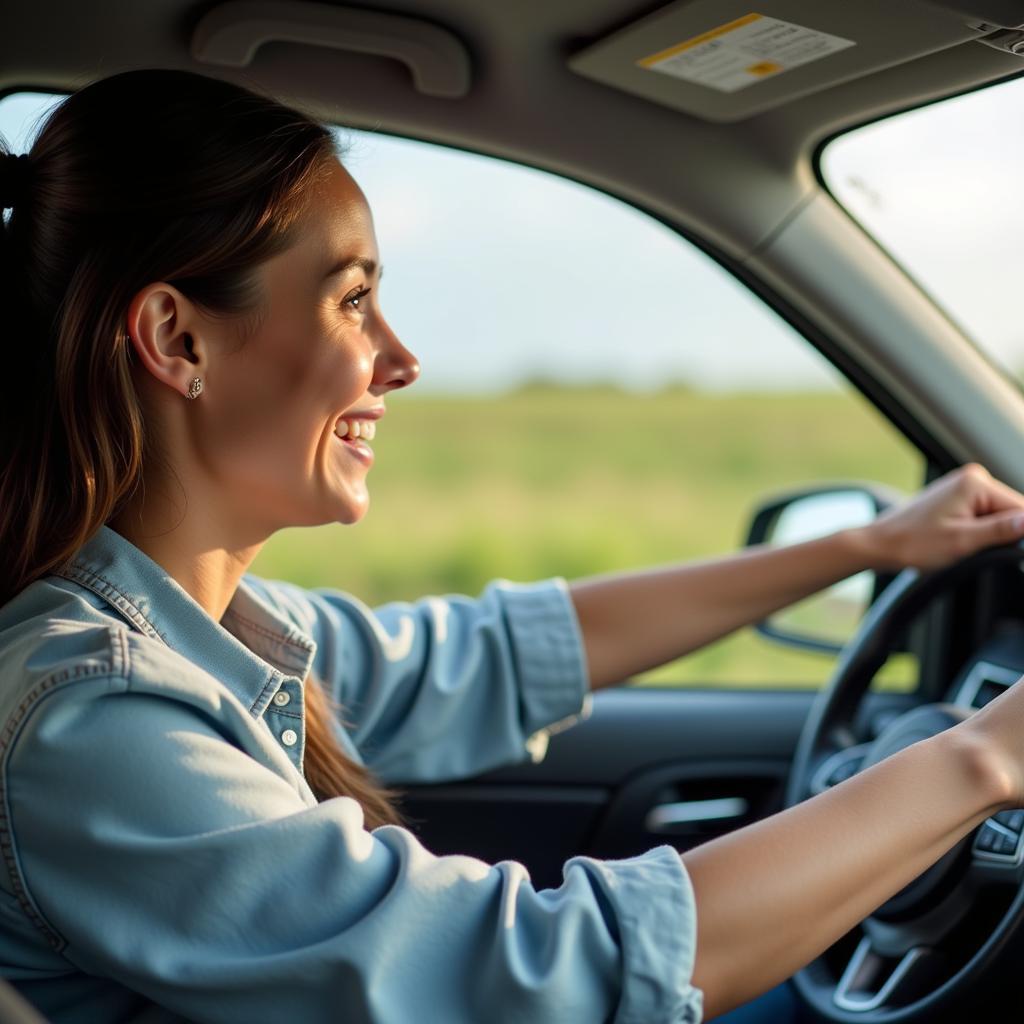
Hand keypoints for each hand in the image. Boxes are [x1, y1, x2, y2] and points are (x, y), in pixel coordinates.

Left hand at [862, 463, 1023, 571]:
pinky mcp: (957, 499)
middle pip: (1012, 511)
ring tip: (963, 546)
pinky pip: (984, 516)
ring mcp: (964, 487)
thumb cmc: (913, 543)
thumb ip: (1002, 530)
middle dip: (1004, 535)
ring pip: (999, 516)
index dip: (1020, 535)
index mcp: (975, 483)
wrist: (880, 545)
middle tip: (976, 551)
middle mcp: (972, 478)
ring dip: (991, 536)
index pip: (1021, 509)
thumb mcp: (963, 541)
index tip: (1012, 553)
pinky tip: (960, 541)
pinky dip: (980, 532)